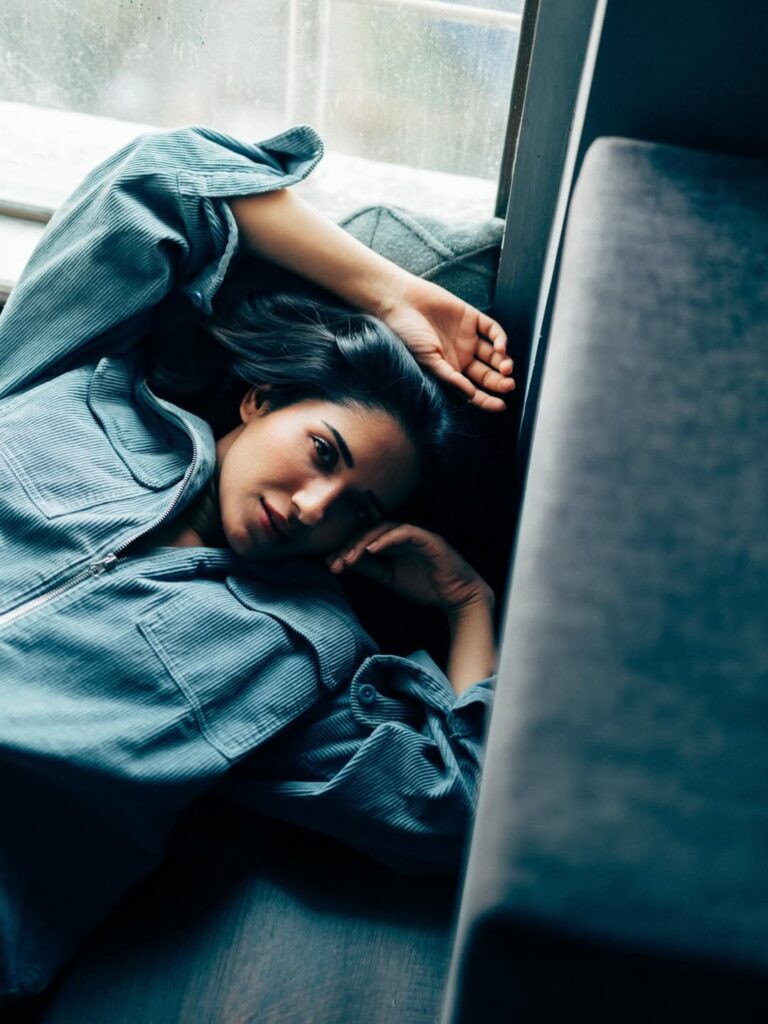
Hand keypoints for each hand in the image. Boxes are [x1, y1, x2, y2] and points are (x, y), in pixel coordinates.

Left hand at [326, 521, 492, 612]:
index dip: (345, 550)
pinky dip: (387, 539)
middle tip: (335, 562)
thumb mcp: (390, 578)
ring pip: (384, 528)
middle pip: (370, 531)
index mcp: (392, 543)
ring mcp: (415, 535)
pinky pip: (405, 532)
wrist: (457, 597)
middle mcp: (402, 535)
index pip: (364, 540)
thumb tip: (346, 561)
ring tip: (350, 557)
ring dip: (365, 541)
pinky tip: (372, 549)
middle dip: (350, 546)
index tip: (331, 565)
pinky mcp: (428, 539)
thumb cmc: (425, 586)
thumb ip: (372, 568)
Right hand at [376, 273, 515, 411]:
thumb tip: (471, 394)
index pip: (473, 390)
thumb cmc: (407, 334)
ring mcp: (468, 337)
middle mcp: (461, 356)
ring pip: (493, 354)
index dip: (487, 399)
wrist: (401, 302)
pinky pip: (492, 330)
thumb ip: (450, 377)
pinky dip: (500, 339)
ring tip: (506, 368)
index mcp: (450, 370)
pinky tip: (501, 347)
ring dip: (503, 362)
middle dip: (499, 382)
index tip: (500, 405)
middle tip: (509, 385)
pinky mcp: (472, 318)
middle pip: (487, 374)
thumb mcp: (428, 361)